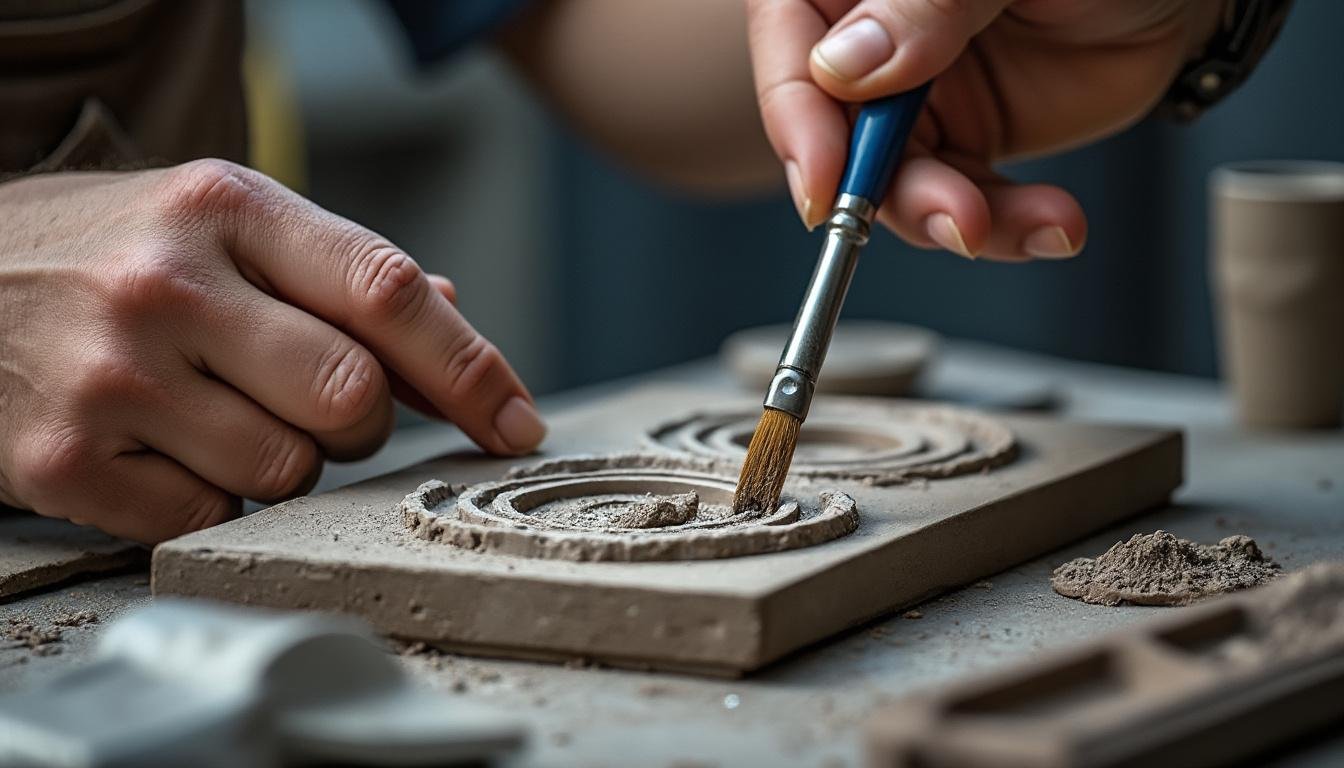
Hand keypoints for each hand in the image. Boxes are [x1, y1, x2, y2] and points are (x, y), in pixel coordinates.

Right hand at [0, 160, 544, 541]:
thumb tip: (452, 319)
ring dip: (286, 462)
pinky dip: (214, 499)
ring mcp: (113, 377)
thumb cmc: (107, 250)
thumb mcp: (218, 220)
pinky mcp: (68, 463)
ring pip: (289, 472)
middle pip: (352, 398)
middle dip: (364, 422)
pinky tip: (169, 447)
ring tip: (222, 413)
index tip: (516, 421)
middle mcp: (169, 285)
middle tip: (321, 405)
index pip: (387, 292)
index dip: (472, 369)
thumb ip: (337, 269)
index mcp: (225, 208)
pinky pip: (211, 518)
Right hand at [748, 0, 1222, 259]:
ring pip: (895, 182)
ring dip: (951, 217)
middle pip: (836, 132)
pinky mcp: (965, 140)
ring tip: (1005, 224)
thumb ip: (924, 4)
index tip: (824, 179)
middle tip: (949, 216)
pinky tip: (1051, 220)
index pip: (789, 45)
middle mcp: (871, 40)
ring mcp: (916, 96)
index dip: (795, 118)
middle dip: (886, 191)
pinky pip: (962, 201)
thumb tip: (844, 65)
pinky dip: (1004, 226)